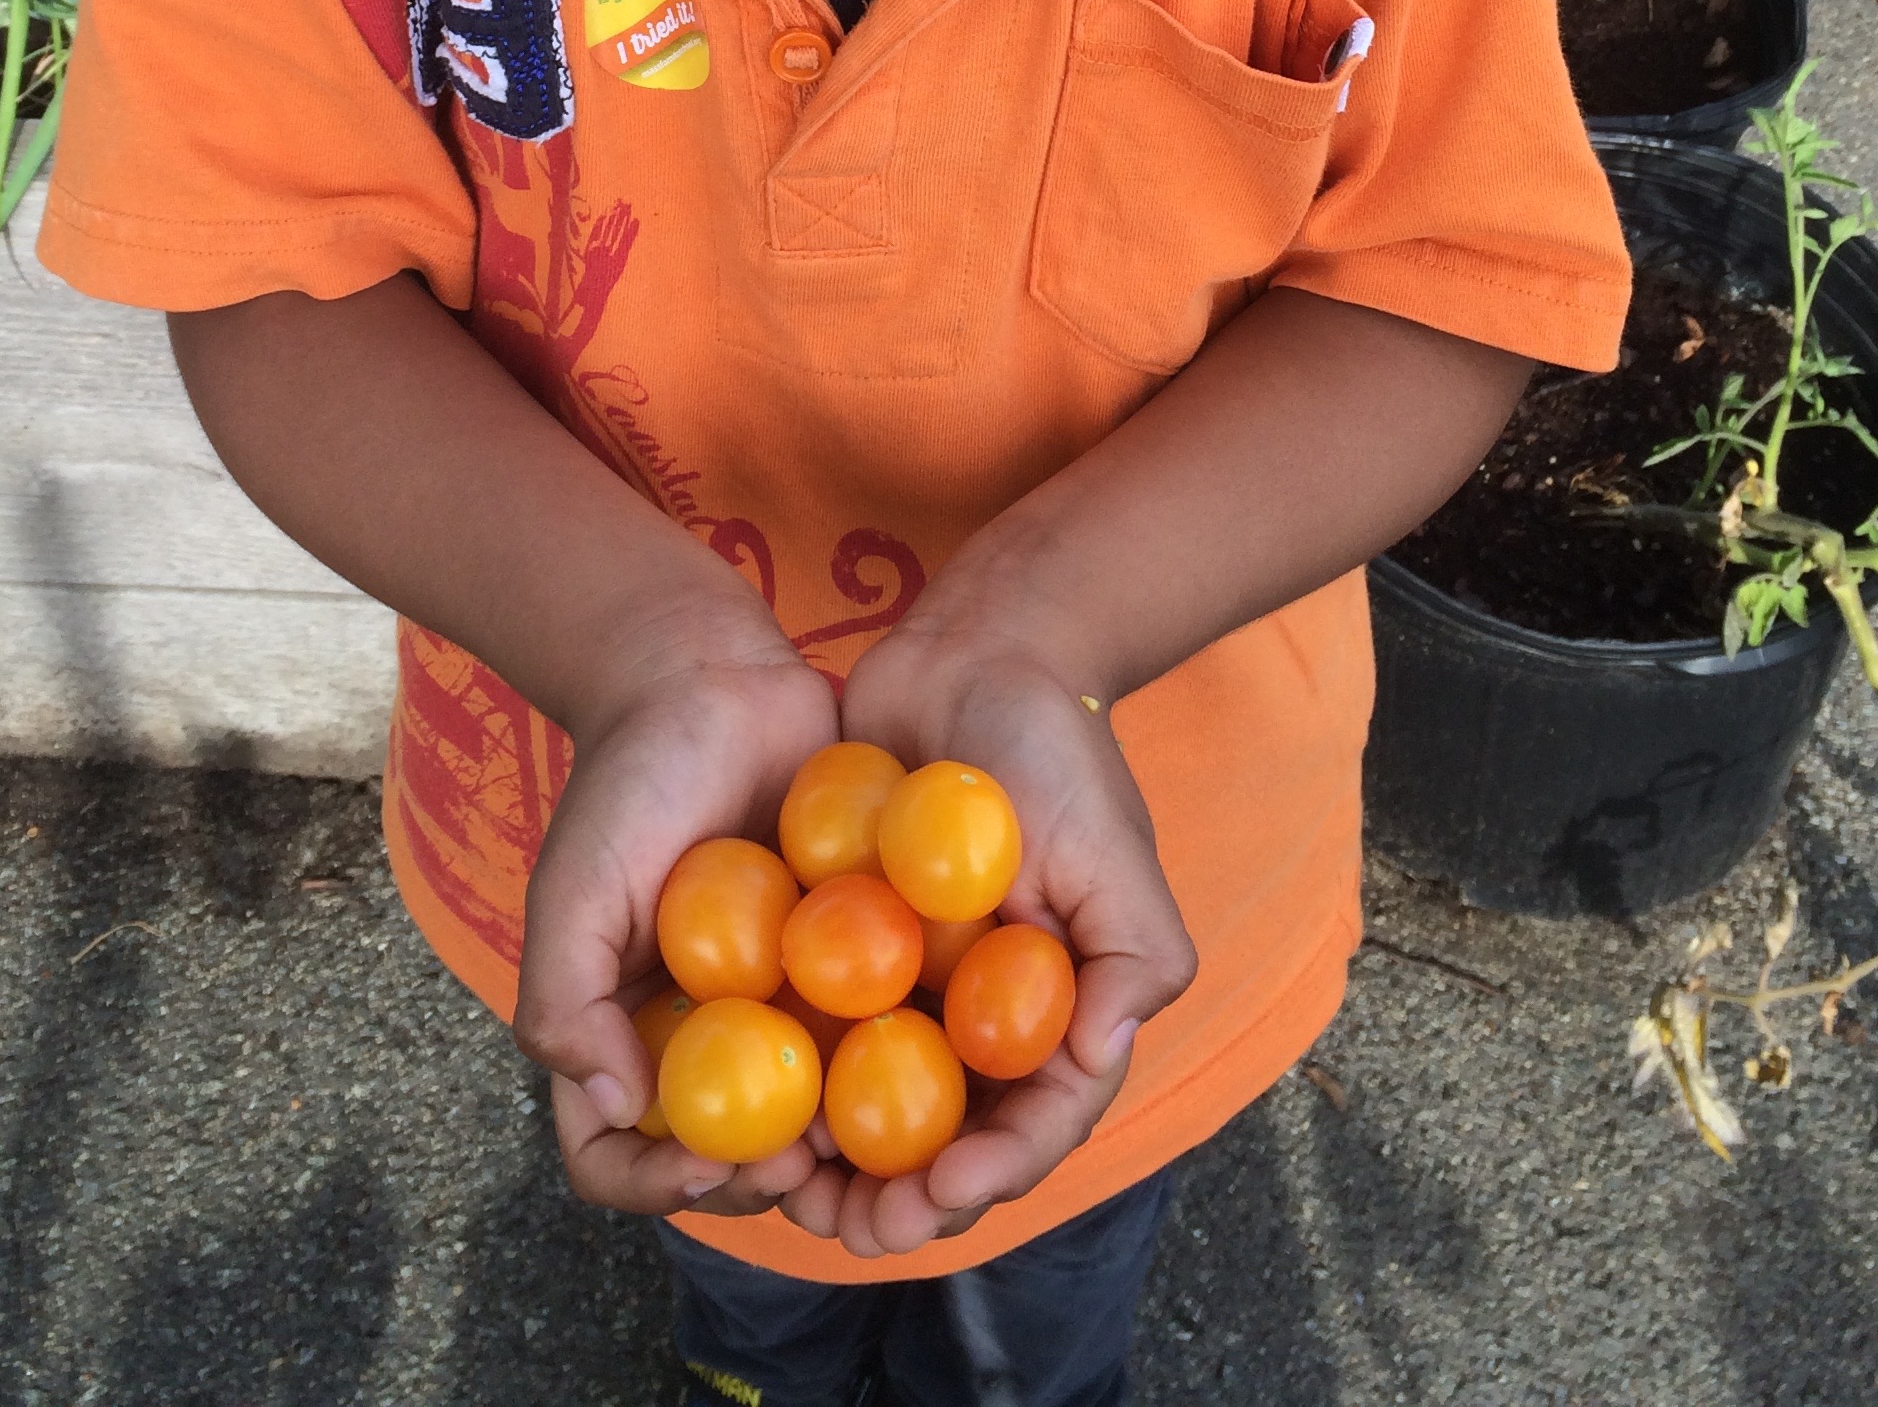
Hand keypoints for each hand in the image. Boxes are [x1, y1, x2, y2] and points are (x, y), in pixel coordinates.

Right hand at [512, 617, 838, 1219]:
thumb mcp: (573, 887)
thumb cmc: (629, 781)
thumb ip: (564, 1000)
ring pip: (807, 1117)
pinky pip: (870, 1034)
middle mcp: (700, 1037)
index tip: (702, 1158)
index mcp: (622, 1033)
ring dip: (835, 1147)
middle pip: (722, 1161)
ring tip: (862, 1127)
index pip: (615, 1156)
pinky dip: (892, 1061)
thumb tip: (618, 1107)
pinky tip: (919, 1058)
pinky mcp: (847, 960)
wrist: (714, 679)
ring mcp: (777, 1005)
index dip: (651, 1183)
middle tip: (801, 1153)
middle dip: (760, 1181)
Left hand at [785, 629, 1195, 1258]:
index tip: (934, 1198)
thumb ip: (1131, 954)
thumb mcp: (1111, 845)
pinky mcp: (843, 946)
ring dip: (835, 1167)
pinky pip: (813, 1028)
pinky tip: (746, 1105)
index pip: (1032, 1126)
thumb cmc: (1052, 748)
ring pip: (870, 1109)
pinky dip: (786, 1078)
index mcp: (1056, 1013)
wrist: (970, 651)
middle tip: (848, 1226)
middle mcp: (983, 1017)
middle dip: (900, 1202)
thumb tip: (1101, 1057)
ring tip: (789, 1195)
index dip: (989, 1178)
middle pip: (945, 1143)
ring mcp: (910, 986)